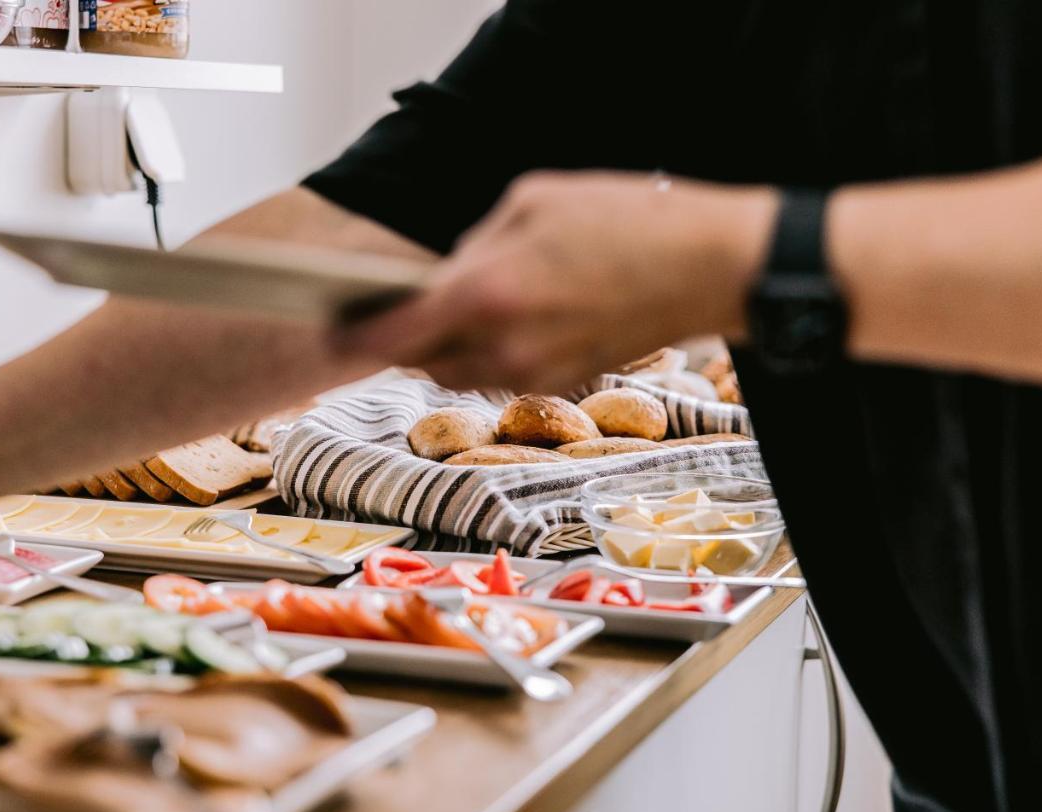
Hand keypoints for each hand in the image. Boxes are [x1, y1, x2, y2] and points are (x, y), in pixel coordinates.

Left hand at [336, 170, 777, 392]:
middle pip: (423, 361)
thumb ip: (475, 245)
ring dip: (448, 347)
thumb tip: (448, 275)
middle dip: (405, 338)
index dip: (355, 336)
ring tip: (462, 305)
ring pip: (462, 372)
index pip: (395, 333)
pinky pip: (503, 372)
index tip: (330, 330)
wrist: (711, 267)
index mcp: (487, 294)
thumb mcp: (534, 201)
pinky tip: (513, 313)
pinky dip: (490, 350)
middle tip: (398, 306)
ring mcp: (536, 371)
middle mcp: (504, 346)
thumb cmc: (627, 221)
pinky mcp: (564, 379)